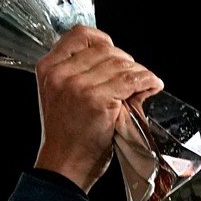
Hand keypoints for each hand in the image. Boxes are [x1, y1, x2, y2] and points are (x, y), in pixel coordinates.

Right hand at [32, 24, 163, 191]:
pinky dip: (146, 80)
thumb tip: (123, 64)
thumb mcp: (62, 96)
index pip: (79, 35)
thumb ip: (82, 74)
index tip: (116, 51)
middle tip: (136, 77)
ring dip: (139, 72)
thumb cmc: (66, 136)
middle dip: (126, 61)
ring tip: (146, 83)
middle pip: (105, 49)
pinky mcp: (97, 100)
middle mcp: (61, 73)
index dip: (103, 40)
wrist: (63, 166)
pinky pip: (130, 80)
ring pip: (120, 64)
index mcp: (49, 68)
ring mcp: (78, 86)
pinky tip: (152, 86)